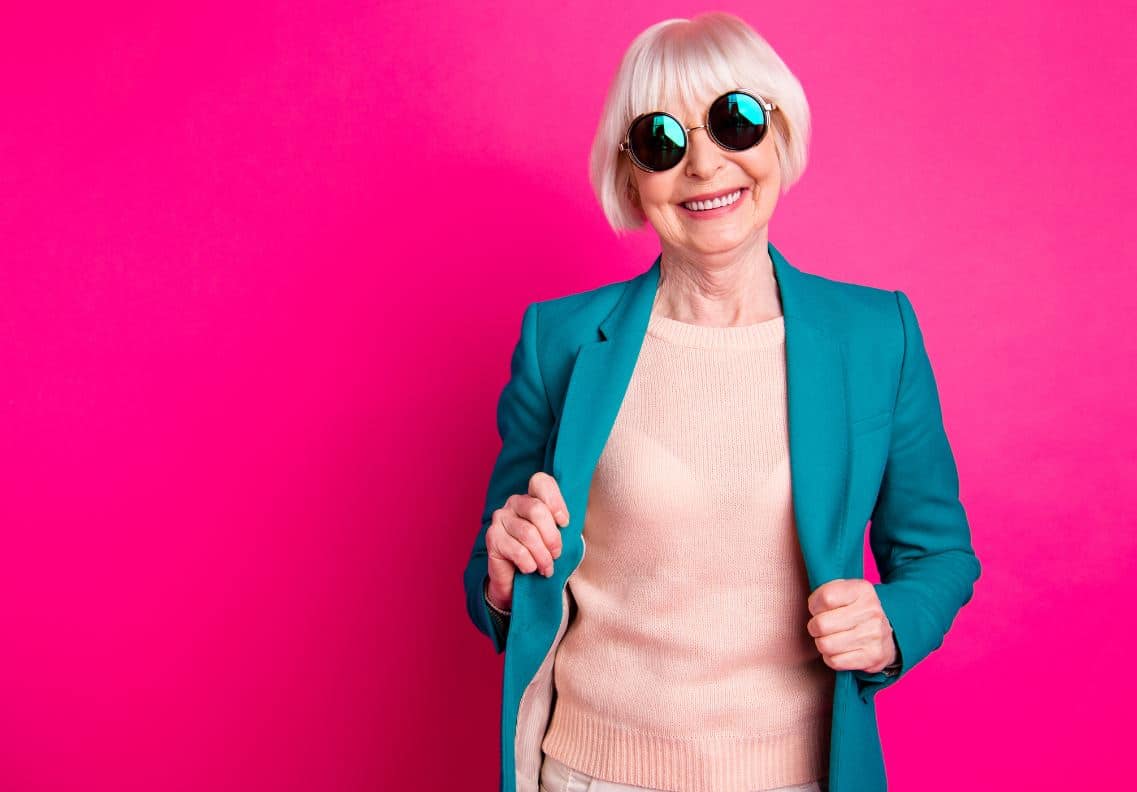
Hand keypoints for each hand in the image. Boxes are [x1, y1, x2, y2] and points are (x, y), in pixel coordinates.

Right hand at [484, 471, 569, 611]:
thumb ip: (561, 524)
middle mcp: (514, 503)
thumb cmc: (541, 556)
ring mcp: (500, 518)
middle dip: (552, 537)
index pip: (541, 482)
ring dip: (543, 556)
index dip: (555, 501)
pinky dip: (529, 564)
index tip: (564, 523)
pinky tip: (530, 569)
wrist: (516, 582)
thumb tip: (567, 522)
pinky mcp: (492, 537)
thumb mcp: (555, 537)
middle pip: (537, 510)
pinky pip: (517, 550)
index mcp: (532, 497)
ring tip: (546, 568)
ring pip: (528, 533)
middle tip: (557, 554)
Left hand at [806, 578, 897, 673]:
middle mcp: (871, 611)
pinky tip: (839, 651)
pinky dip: (831, 658)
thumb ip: (825, 592)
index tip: (818, 609)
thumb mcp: (844, 592)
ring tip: (831, 638)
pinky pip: (835, 661)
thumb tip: (813, 607)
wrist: (886, 635)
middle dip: (815, 627)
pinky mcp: (873, 657)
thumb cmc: (855, 611)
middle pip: (821, 624)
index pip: (825, 597)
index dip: (814, 606)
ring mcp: (874, 635)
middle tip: (822, 627)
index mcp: (862, 590)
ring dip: (822, 643)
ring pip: (825, 645)